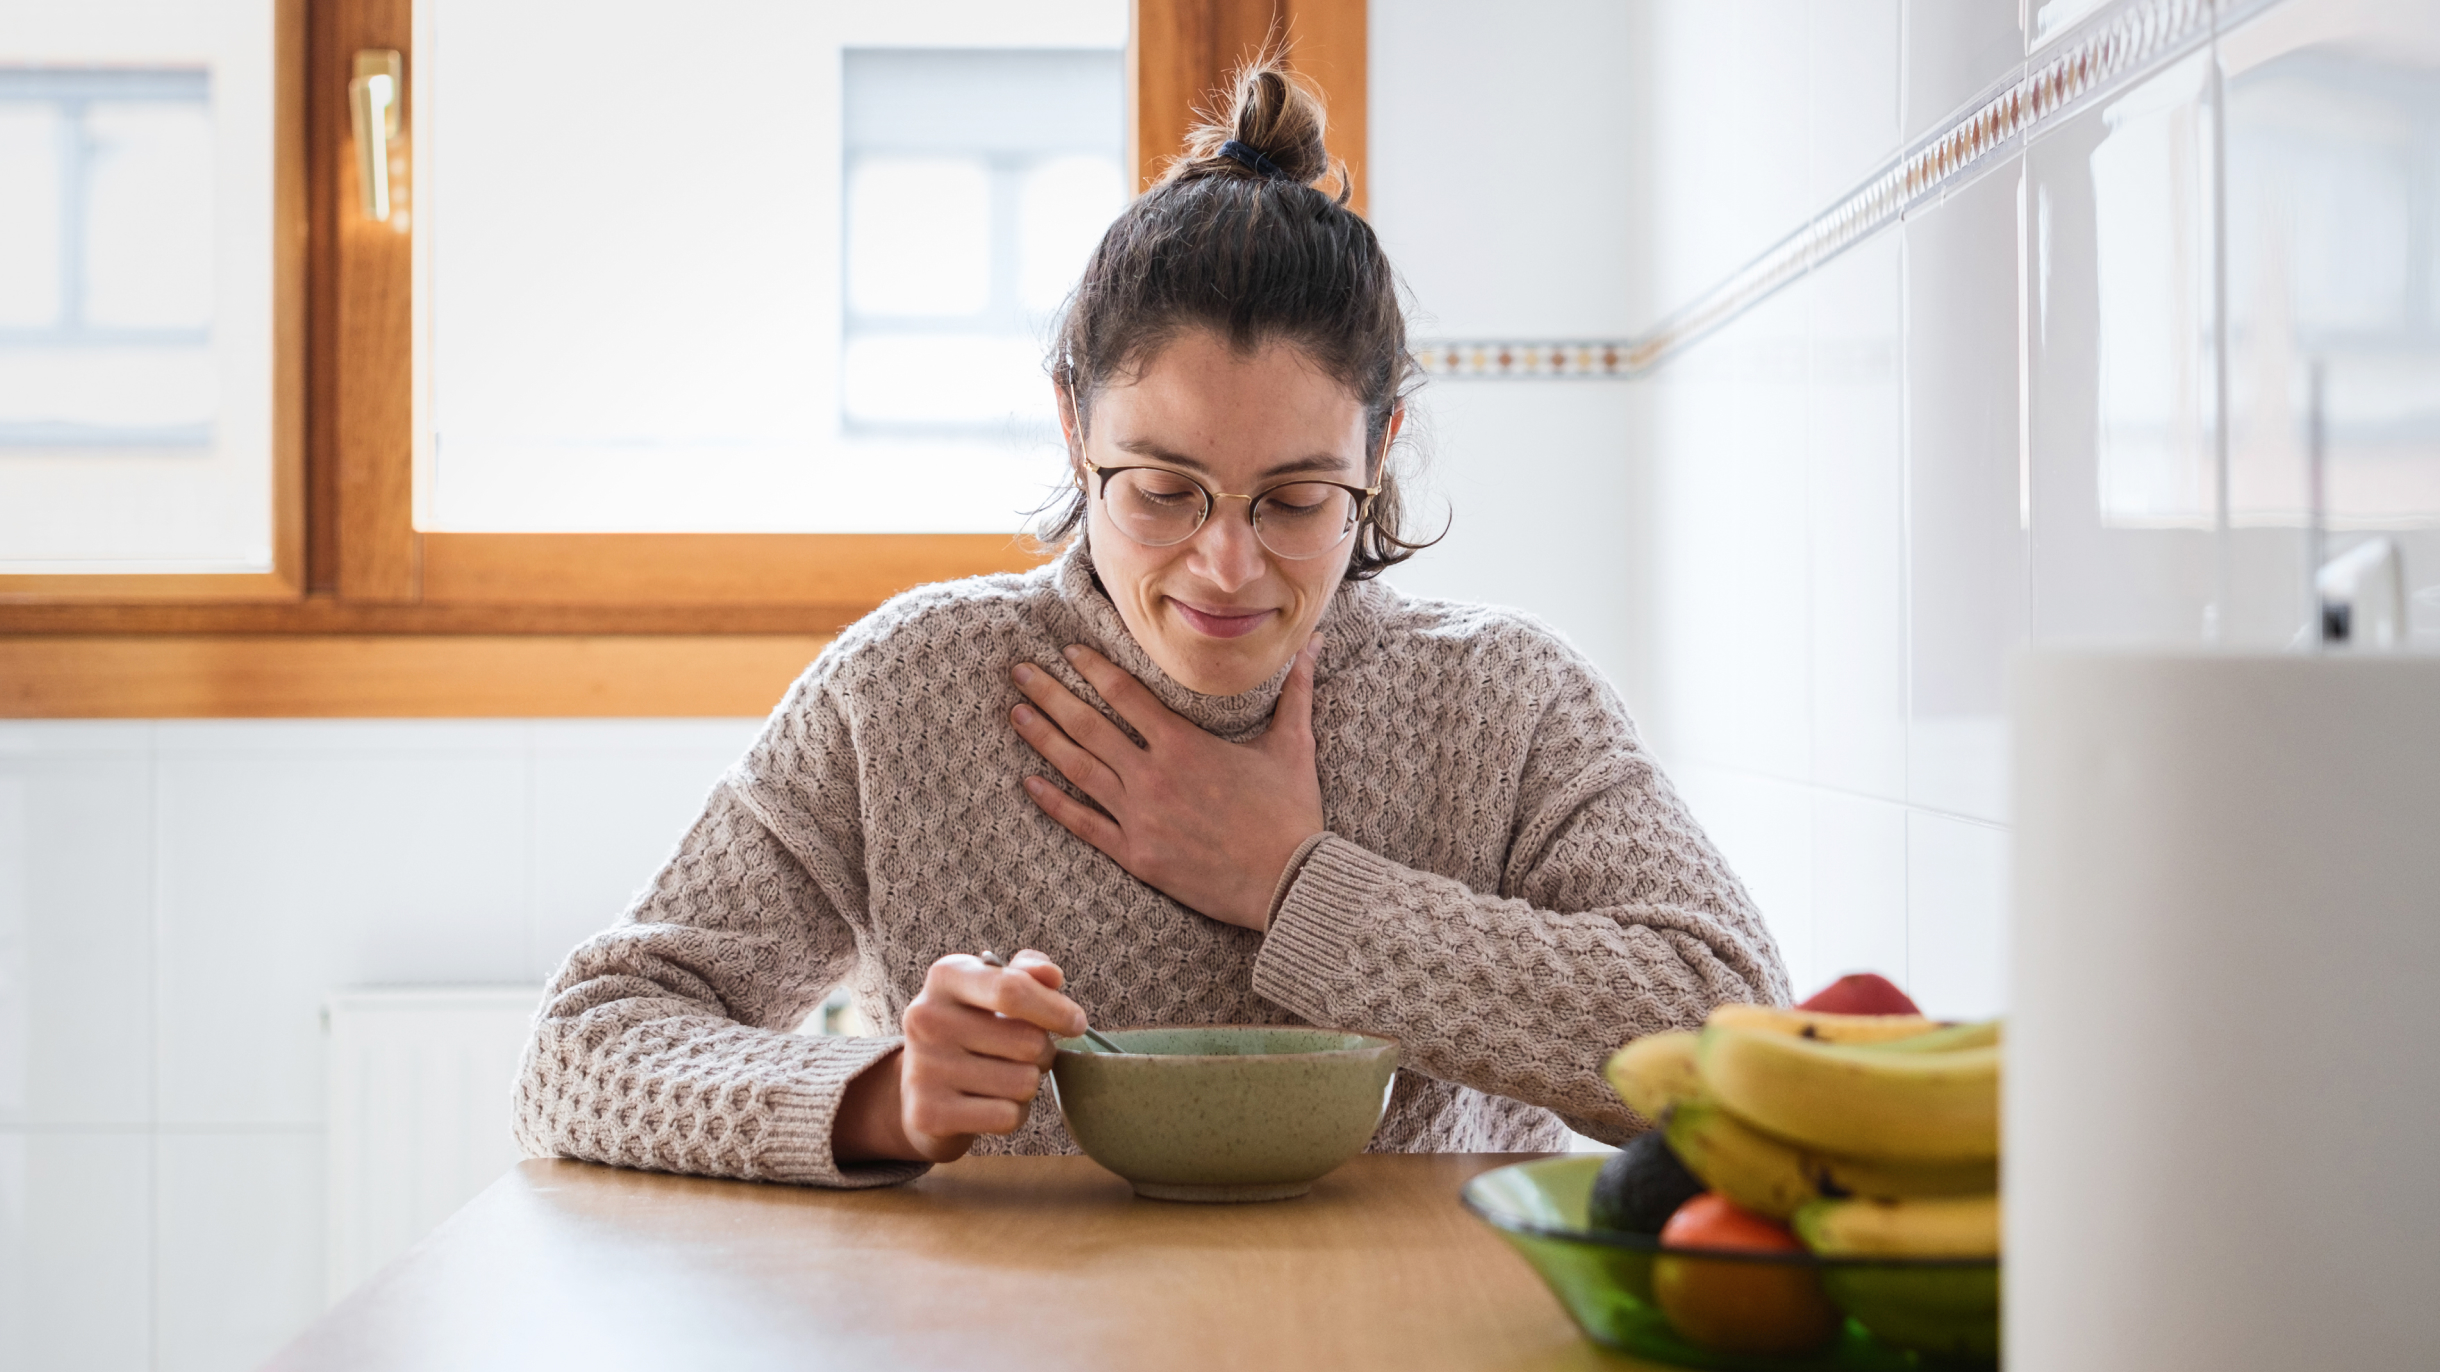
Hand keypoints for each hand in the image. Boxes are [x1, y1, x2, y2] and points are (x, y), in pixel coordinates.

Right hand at [834, 950, 1086, 1164]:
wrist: (920, 1089)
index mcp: (946, 977)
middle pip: (1029, 1042)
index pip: (1011, 990)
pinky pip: (1006, 1116)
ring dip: (1028, 1084)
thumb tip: (1052, 976)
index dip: (1055, 1010)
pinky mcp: (928, 1113)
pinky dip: (1012, 1114)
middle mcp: (926, 1018)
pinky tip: (990, 1104)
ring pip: (1024, 1083)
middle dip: (1043, 1052)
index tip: (1076, 1024)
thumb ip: (1027, 975)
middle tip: (1025, 1055)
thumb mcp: (993, 990)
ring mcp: (923, 1067)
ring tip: (1003, 1077)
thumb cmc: (973, 1029)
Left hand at [1009, 638, 1326, 930]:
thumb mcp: (1294, 745)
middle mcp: (1153, 775)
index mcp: (1184, 743)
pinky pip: (1084, 824)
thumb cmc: (1292, 813)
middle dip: (1050, 693)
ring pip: (1078, 769)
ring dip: (1042, 738)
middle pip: (1088, 725)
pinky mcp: (1136, 854)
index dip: (1092, 668)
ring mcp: (1140, 816)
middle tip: (1019, 671)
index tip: (1067, 651)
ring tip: (1015, 713)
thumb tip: (1316, 644)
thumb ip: (1297, 691)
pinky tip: (1029, 781)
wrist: (1288, 881)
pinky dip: (1054, 802)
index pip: (1125, 694)